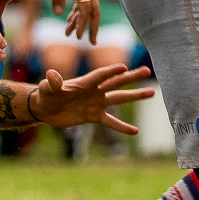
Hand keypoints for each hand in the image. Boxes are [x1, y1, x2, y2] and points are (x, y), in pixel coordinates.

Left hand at [32, 63, 153, 131]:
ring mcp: (97, 103)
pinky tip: (135, 131)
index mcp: (85, 82)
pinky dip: (122, 127)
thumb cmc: (46, 95)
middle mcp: (95, 91)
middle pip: (116, 82)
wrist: (46, 109)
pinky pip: (111, 122)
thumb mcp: (47, 88)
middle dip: (131, 77)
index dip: (111, 72)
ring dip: (135, 96)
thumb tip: (51, 75)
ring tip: (152, 92)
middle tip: (147, 70)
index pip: (100, 75)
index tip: (124, 68)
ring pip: (119, 99)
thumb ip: (52, 82)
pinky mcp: (95, 116)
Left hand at [51, 0, 99, 41]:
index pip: (86, 8)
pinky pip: (83, 1)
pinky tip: (68, 19)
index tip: (78, 37)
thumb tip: (60, 14)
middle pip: (94, 10)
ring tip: (70, 34)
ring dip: (81, 21)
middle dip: (93, 27)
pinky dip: (77, 12)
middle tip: (91, 42)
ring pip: (89, 7)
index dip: (82, 23)